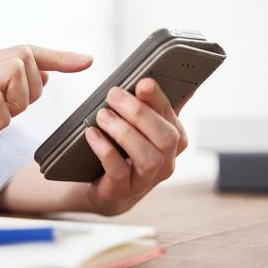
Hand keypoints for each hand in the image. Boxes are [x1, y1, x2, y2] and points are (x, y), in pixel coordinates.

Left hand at [84, 78, 187, 214]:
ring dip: (124, 132)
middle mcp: (167, 160)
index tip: (142, 82)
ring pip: (147, 156)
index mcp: (175, 137)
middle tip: (113, 94)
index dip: (158, 98)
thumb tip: (171, 77)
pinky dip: (105, 150)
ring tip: (102, 115)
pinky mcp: (124, 190)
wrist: (110, 187)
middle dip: (139, 113)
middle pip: (165, 136)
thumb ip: (155, 104)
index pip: (172, 114)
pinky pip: (119, 171)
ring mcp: (147, 178)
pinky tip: (91, 134)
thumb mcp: (143, 126)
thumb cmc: (128, 149)